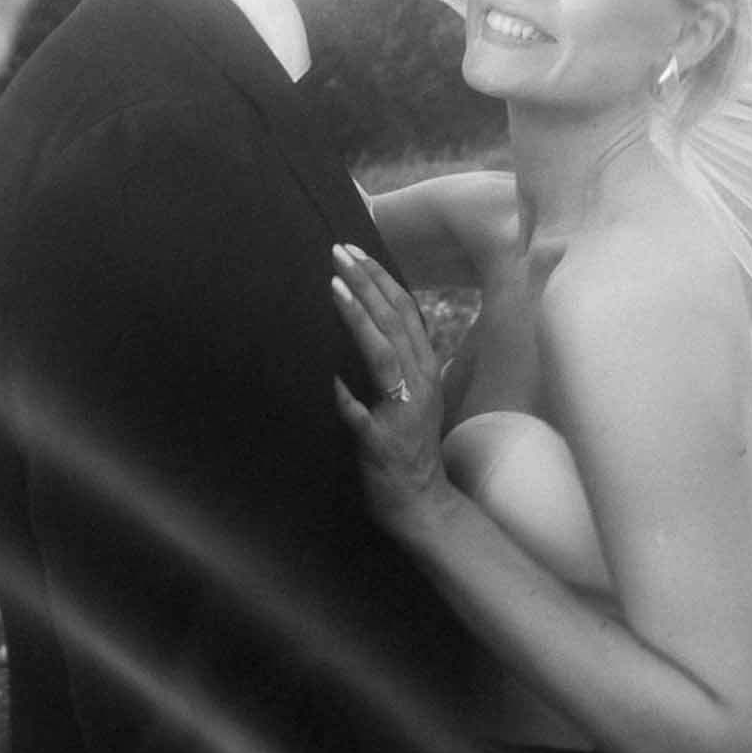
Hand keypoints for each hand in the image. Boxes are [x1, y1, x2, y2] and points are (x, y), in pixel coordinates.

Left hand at [330, 244, 456, 528]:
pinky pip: (360, 414)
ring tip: (334, 286)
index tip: (354, 251)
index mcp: (424, 368)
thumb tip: (367, 322)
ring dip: (359, 318)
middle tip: (338, 252)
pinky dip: (344, 395)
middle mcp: (419, 383)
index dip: (381, 278)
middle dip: (366, 283)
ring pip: (383, 354)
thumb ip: (395, 361)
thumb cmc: (408, 446)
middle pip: (394, 322)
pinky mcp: (381, 442)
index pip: (405, 311)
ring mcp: (401, 411)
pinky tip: (327, 377)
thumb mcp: (410, 395)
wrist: (422, 502)